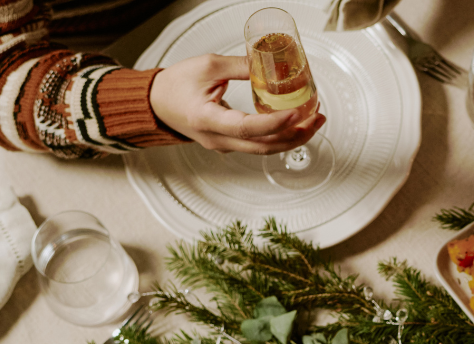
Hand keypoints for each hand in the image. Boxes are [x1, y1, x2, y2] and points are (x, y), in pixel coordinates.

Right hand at [149, 54, 324, 153]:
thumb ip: (241, 67)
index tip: (297, 112)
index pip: (249, 128)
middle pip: (265, 146)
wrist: (156, 104)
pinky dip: (281, 136)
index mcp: (207, 120)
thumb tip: (271, 65)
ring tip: (314, 121)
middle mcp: (218, 139)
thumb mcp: (207, 66)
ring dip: (293, 137)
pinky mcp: (231, 144)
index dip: (276, 123)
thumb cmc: (175, 86)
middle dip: (297, 134)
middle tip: (317, 118)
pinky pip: (260, 145)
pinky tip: (296, 124)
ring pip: (265, 149)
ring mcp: (225, 145)